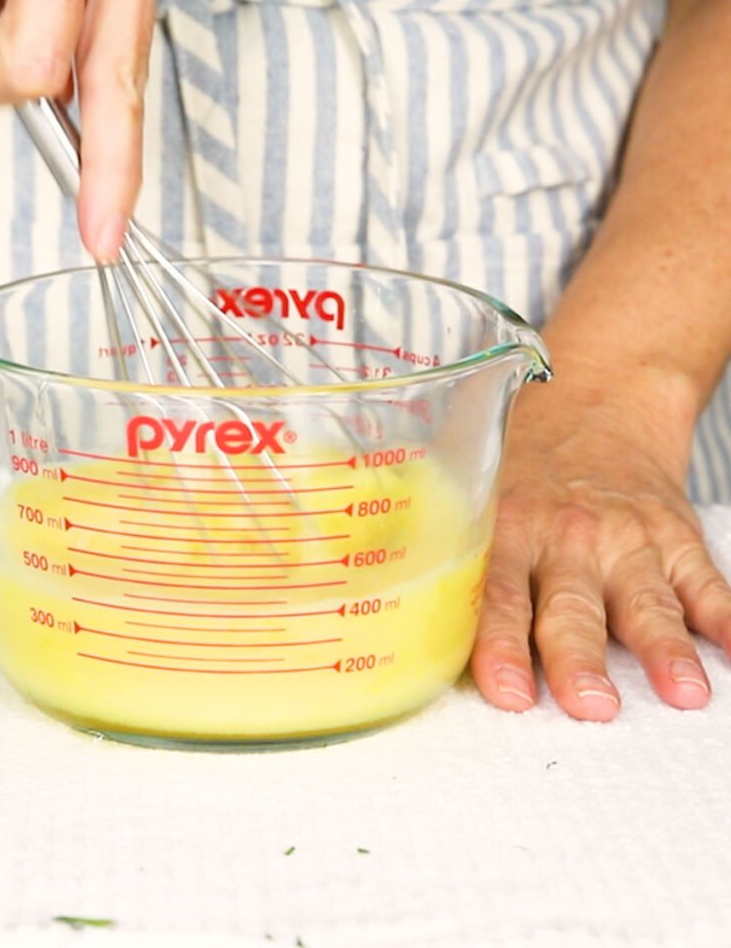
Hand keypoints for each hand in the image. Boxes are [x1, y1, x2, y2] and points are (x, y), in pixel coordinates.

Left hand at [471, 366, 730, 720]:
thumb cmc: (523, 458)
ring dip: (663, 648)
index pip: (497, 596)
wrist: (597, 397)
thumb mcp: (473, 490)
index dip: (500, 647)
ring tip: (681, 691)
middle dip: (578, 658)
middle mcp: (566, 536)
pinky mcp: (674, 534)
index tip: (509, 693)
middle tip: (588, 705)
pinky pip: (705, 580)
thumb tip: (404, 623)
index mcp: (507, 528)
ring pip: (644, 600)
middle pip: (571, 607)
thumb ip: (448, 550)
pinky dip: (724, 617)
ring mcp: (627, 537)